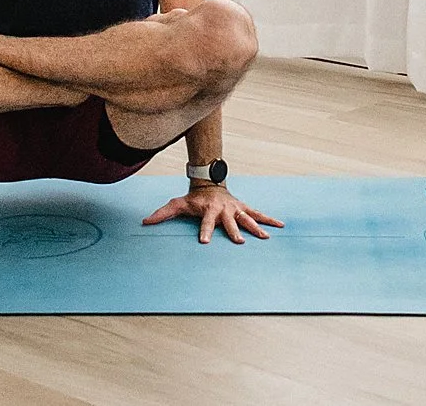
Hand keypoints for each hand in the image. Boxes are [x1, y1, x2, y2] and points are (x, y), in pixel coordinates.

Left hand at [141, 183, 282, 244]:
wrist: (210, 183)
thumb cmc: (194, 198)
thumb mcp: (178, 203)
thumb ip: (163, 213)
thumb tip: (145, 222)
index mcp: (208, 210)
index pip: (205, 223)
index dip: (205, 232)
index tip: (205, 242)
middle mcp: (224, 209)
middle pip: (229, 222)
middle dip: (233, 231)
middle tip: (239, 241)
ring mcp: (235, 208)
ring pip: (246, 218)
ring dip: (255, 228)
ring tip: (264, 238)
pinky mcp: (244, 208)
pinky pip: (258, 214)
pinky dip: (269, 219)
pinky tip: (280, 226)